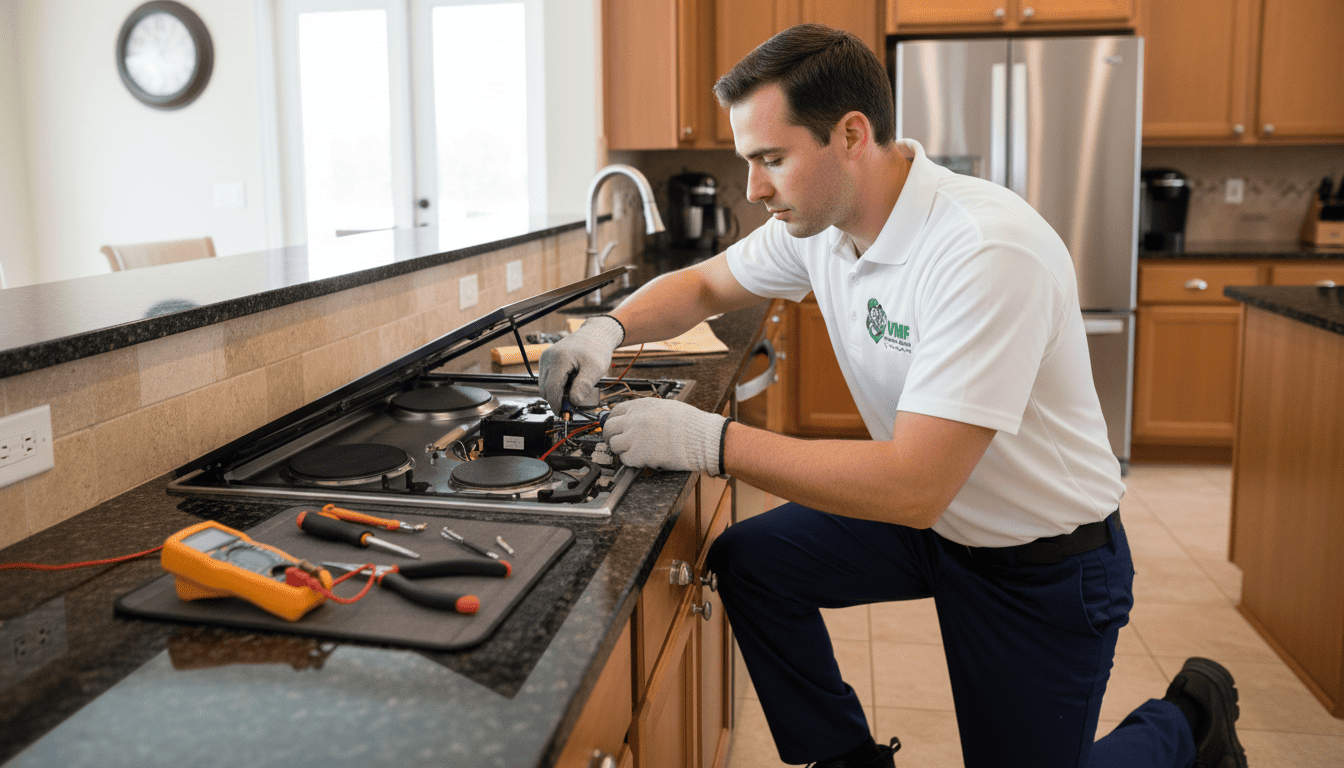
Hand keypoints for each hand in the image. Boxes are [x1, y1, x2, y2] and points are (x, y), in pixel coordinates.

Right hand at [538, 316, 623, 412]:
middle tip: (573, 405)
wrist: (595, 334)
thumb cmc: (596, 349)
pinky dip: (556, 385)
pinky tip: (570, 381)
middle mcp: (547, 358)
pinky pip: (547, 379)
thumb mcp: (595, 369)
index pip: (551, 389)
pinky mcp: (546, 360)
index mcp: (559, 359)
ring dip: (557, 393)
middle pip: (544, 389)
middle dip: (556, 400)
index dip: (557, 405)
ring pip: (544, 385)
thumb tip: (573, 403)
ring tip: (574, 389)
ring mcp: (545, 359)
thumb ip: (584, 386)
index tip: (565, 415)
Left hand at [603, 397, 728, 474]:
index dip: (615, 421)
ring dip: (622, 449)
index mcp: (641, 405)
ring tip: (634, 452)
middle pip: (609, 428)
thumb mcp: (666, 407)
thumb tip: (637, 419)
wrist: (701, 438)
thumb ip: (647, 412)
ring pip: (614, 445)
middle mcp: (634, 419)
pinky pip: (625, 459)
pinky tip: (642, 459)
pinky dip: (631, 461)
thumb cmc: (690, 424)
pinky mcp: (638, 454)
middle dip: (612, 436)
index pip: (615, 411)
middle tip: (618, 442)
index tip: (616, 428)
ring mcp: (634, 437)